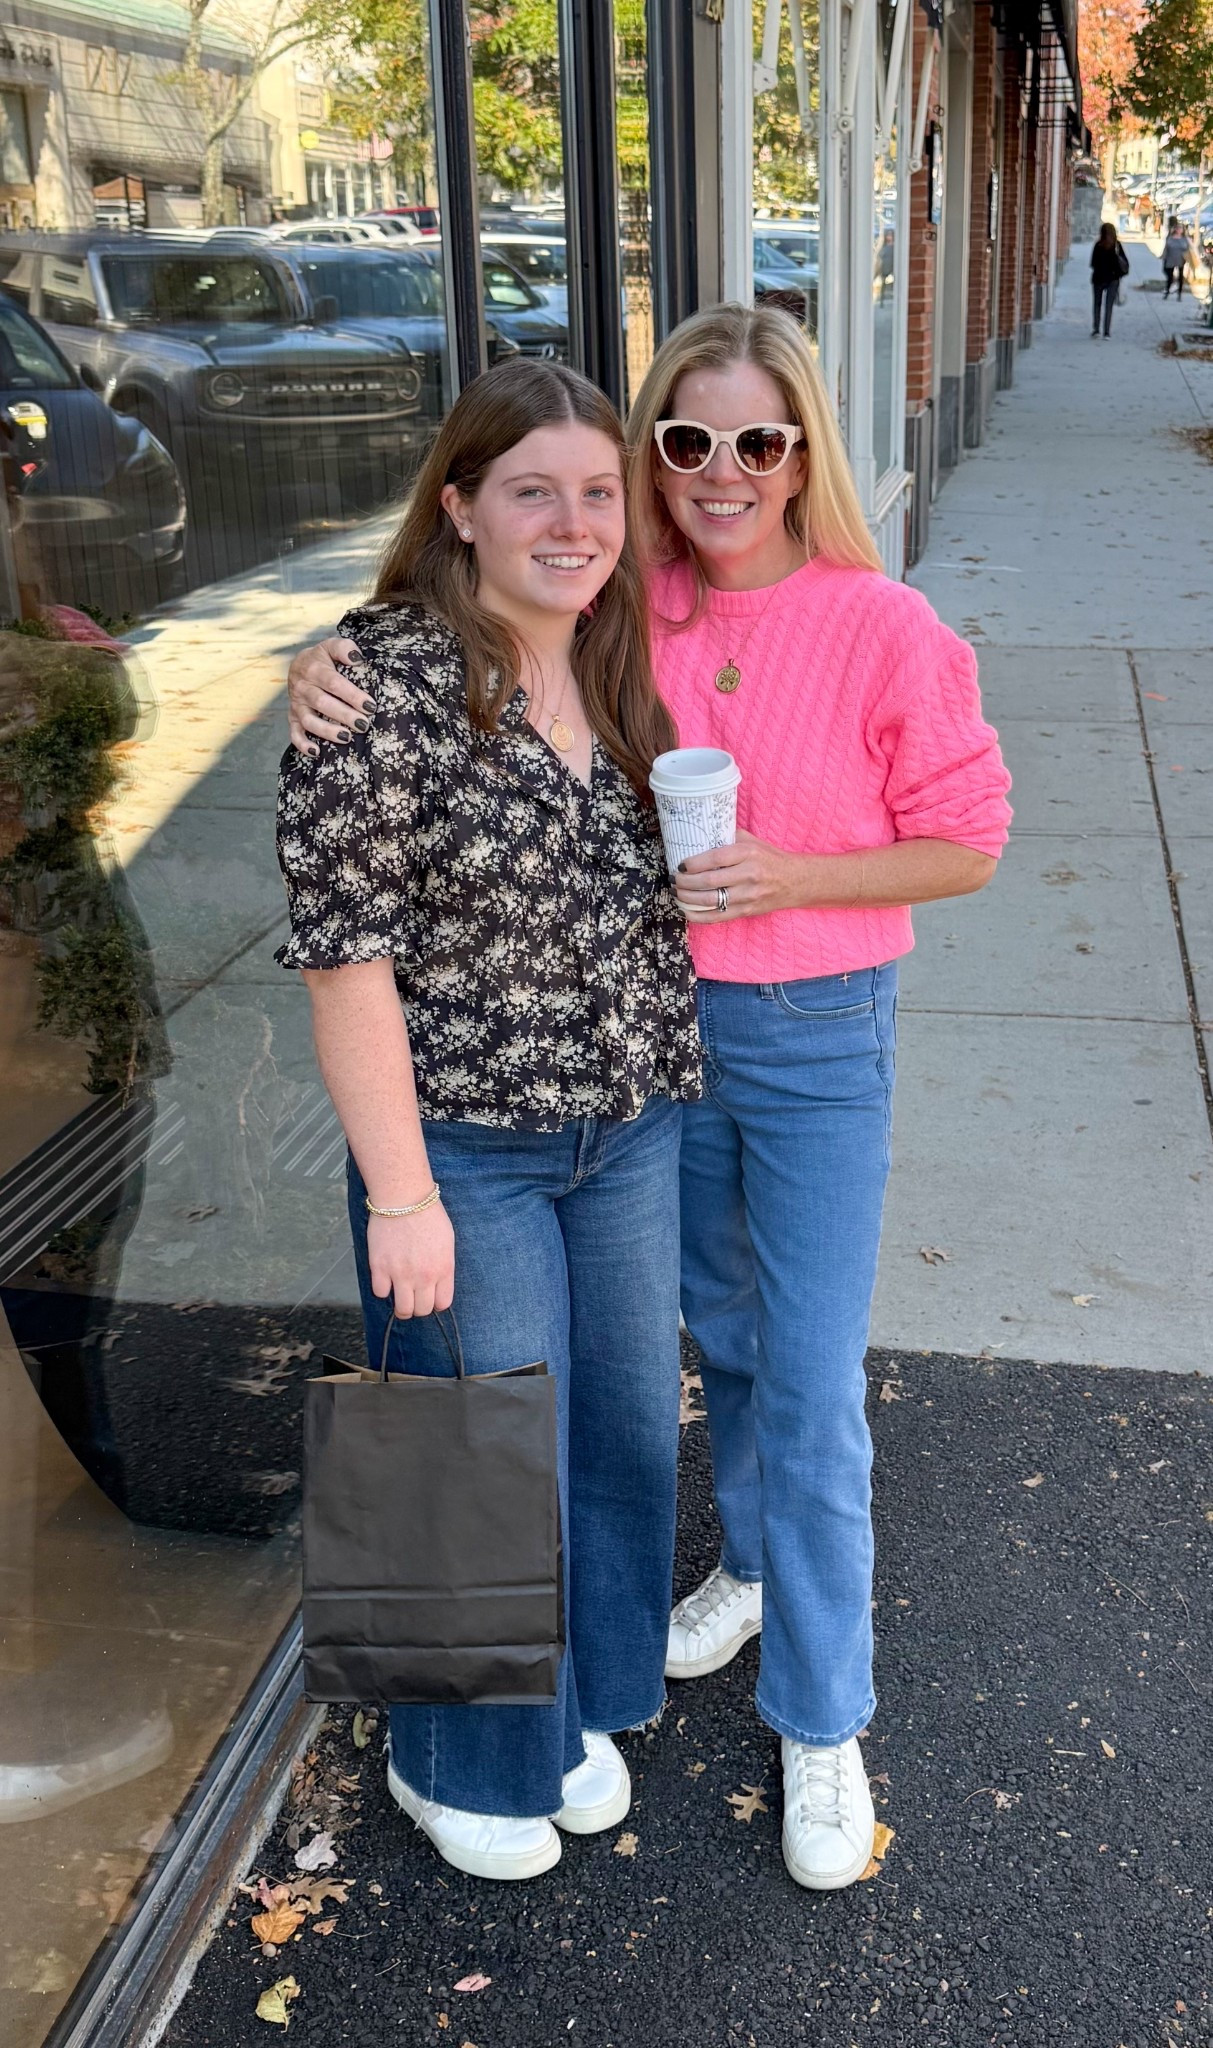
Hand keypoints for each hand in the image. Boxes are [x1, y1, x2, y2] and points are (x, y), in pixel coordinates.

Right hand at [288, 637, 371, 754]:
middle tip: (364, 724)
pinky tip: (316, 752)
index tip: (370, 705)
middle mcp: (302, 687)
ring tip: (346, 737)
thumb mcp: (331, 646)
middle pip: (322, 703)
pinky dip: (302, 744)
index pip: (334, 683)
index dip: (352, 695)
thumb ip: (344, 648)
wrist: (300, 665)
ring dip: (327, 731)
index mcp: (313, 668)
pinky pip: (294, 732)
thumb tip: (357, 658)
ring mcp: (297, 704)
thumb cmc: (323, 658)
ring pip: (309, 721)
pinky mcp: (293, 717)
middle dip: (344, 715)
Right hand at [367, 1203, 455, 1319]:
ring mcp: (401, 1274)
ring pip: (402, 1309)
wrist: (403, 1197)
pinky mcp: (380, 1267)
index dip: (436, 1302)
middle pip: (422, 1310)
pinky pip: (380, 1293)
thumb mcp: (447, 1241)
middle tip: (414, 1297)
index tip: (431, 1297)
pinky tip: (385, 1278)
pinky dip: (382, 1289)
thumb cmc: (427, 1214)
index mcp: (443, 1269)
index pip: (442, 1303)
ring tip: (400, 1296)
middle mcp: (424, 1276)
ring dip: (401, 1307)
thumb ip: (443, 1265)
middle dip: (419, 1307)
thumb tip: (438, 1282)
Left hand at [675, 829, 813, 921]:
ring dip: (687, 897)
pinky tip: (685, 911)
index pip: (714, 859)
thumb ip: (729, 838)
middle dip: (685, 881)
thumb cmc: (770, 859)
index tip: (681, 864)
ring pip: (710, 900)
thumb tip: (702, 835)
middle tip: (674, 878)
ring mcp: (747, 896)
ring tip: (676, 891)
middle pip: (708, 881)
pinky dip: (697, 916)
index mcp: (747, 854)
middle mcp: (748, 875)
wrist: (795, 881)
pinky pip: (717, 917)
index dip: (693, 863)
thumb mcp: (753, 842)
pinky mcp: (746, 911)